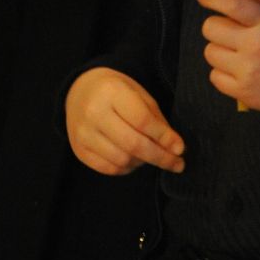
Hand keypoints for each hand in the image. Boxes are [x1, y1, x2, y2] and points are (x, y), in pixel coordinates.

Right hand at [65, 67, 185, 175]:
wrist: (81, 90)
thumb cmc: (116, 91)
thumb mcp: (138, 94)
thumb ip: (156, 120)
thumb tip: (175, 149)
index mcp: (111, 92)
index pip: (142, 121)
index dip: (164, 137)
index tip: (181, 148)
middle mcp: (94, 112)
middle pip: (133, 144)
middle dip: (160, 157)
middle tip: (177, 163)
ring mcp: (83, 133)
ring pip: (122, 160)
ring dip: (143, 162)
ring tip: (151, 154)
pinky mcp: (79, 150)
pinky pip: (109, 169)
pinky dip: (127, 168)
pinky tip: (133, 159)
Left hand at [197, 0, 259, 111]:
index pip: (232, 4)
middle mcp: (257, 46)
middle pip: (211, 27)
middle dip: (218, 27)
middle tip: (231, 32)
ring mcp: (248, 70)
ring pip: (210, 52)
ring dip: (220, 51)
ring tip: (239, 55)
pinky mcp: (242, 92)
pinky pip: (214, 76)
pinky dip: (223, 74)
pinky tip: (240, 72)